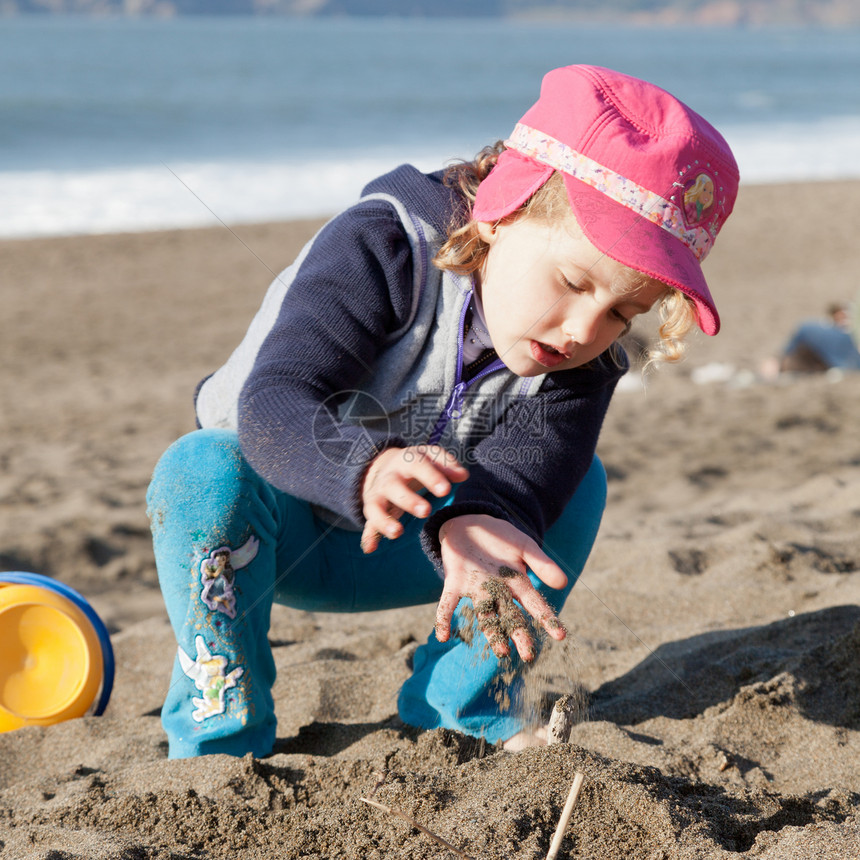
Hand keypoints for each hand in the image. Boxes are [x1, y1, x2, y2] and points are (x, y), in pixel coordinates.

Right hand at [360, 445, 468, 552]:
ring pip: (376, 506)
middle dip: (408, 500)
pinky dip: (369, 536)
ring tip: (398, 533)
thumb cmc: (417, 463)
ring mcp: (378, 494)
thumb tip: (463, 475)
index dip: (431, 477)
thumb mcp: (431, 457)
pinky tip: (371, 548)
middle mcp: (389, 478)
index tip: (446, 490)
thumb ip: (447, 464)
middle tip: (426, 511)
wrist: (386, 464)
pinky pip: (369, 524)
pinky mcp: (373, 510)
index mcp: (406, 461)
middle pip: (394, 486)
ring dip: (384, 520)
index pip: (418, 465)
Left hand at [435, 514, 566, 661]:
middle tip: (529, 655)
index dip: (546, 618)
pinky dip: (444, 618)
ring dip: (492, 633)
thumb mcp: (525, 546)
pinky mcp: (454, 583)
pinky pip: (448, 603)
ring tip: (502, 652)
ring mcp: (476, 589)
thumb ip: (542, 564)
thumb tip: (563, 583)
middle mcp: (497, 591)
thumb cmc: (501, 537)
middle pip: (510, 616)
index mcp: (516, 583)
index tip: (560, 636)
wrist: (471, 522)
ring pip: (485, 615)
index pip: (534, 603)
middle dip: (519, 635)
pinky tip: (441, 636)